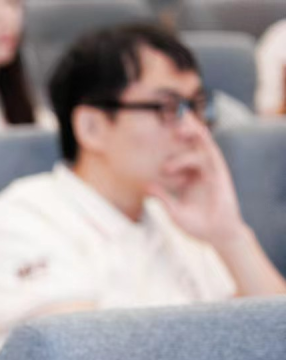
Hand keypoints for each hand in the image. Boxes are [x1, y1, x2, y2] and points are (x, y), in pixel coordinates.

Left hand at [147, 125, 244, 248]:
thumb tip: (146, 186)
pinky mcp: (219, 173)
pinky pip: (212, 153)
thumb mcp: (174, 212)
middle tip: (167, 117)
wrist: (217, 235)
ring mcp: (210, 170)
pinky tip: (196, 131)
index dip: (167, 145)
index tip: (152, 134)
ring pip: (201, 145)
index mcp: (187, 179)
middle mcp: (198, 171)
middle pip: (190, 145)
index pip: (177, 156)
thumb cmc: (196, 225)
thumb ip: (162, 198)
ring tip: (177, 127)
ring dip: (192, 132)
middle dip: (181, 130)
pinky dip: (204, 141)